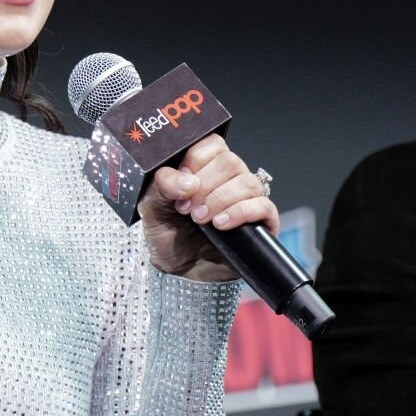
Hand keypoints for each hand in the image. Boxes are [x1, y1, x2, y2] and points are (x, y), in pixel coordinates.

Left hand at [138, 133, 280, 279]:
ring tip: (200, 219)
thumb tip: (186, 180)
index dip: (196, 159)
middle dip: (205, 185)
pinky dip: (240, 212)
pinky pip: (263, 206)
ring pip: (248, 183)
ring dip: (220, 199)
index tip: (182, 180)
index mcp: (206, 166)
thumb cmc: (168, 235)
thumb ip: (161, 185)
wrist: (179, 272)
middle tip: (187, 208)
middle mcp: (230, 178)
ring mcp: (248, 199)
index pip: (212, 143)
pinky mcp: (262, 222)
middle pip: (231, 162)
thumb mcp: (152, 206)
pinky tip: (221, 224)